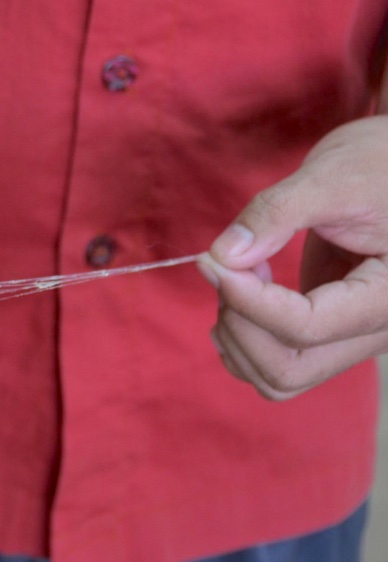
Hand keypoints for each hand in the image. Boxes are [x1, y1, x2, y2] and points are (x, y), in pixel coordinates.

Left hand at [197, 115, 387, 399]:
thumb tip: (222, 257)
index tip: (211, 261)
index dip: (246, 300)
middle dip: (238, 323)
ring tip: (236, 275)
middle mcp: (376, 332)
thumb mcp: (332, 175)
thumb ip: (276, 213)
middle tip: (225, 267)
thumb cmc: (381, 163)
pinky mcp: (327, 331)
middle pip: (287, 369)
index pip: (305, 328)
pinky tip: (241, 289)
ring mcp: (351, 338)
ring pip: (277, 378)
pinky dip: (242, 338)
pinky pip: (277, 363)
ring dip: (236, 336)